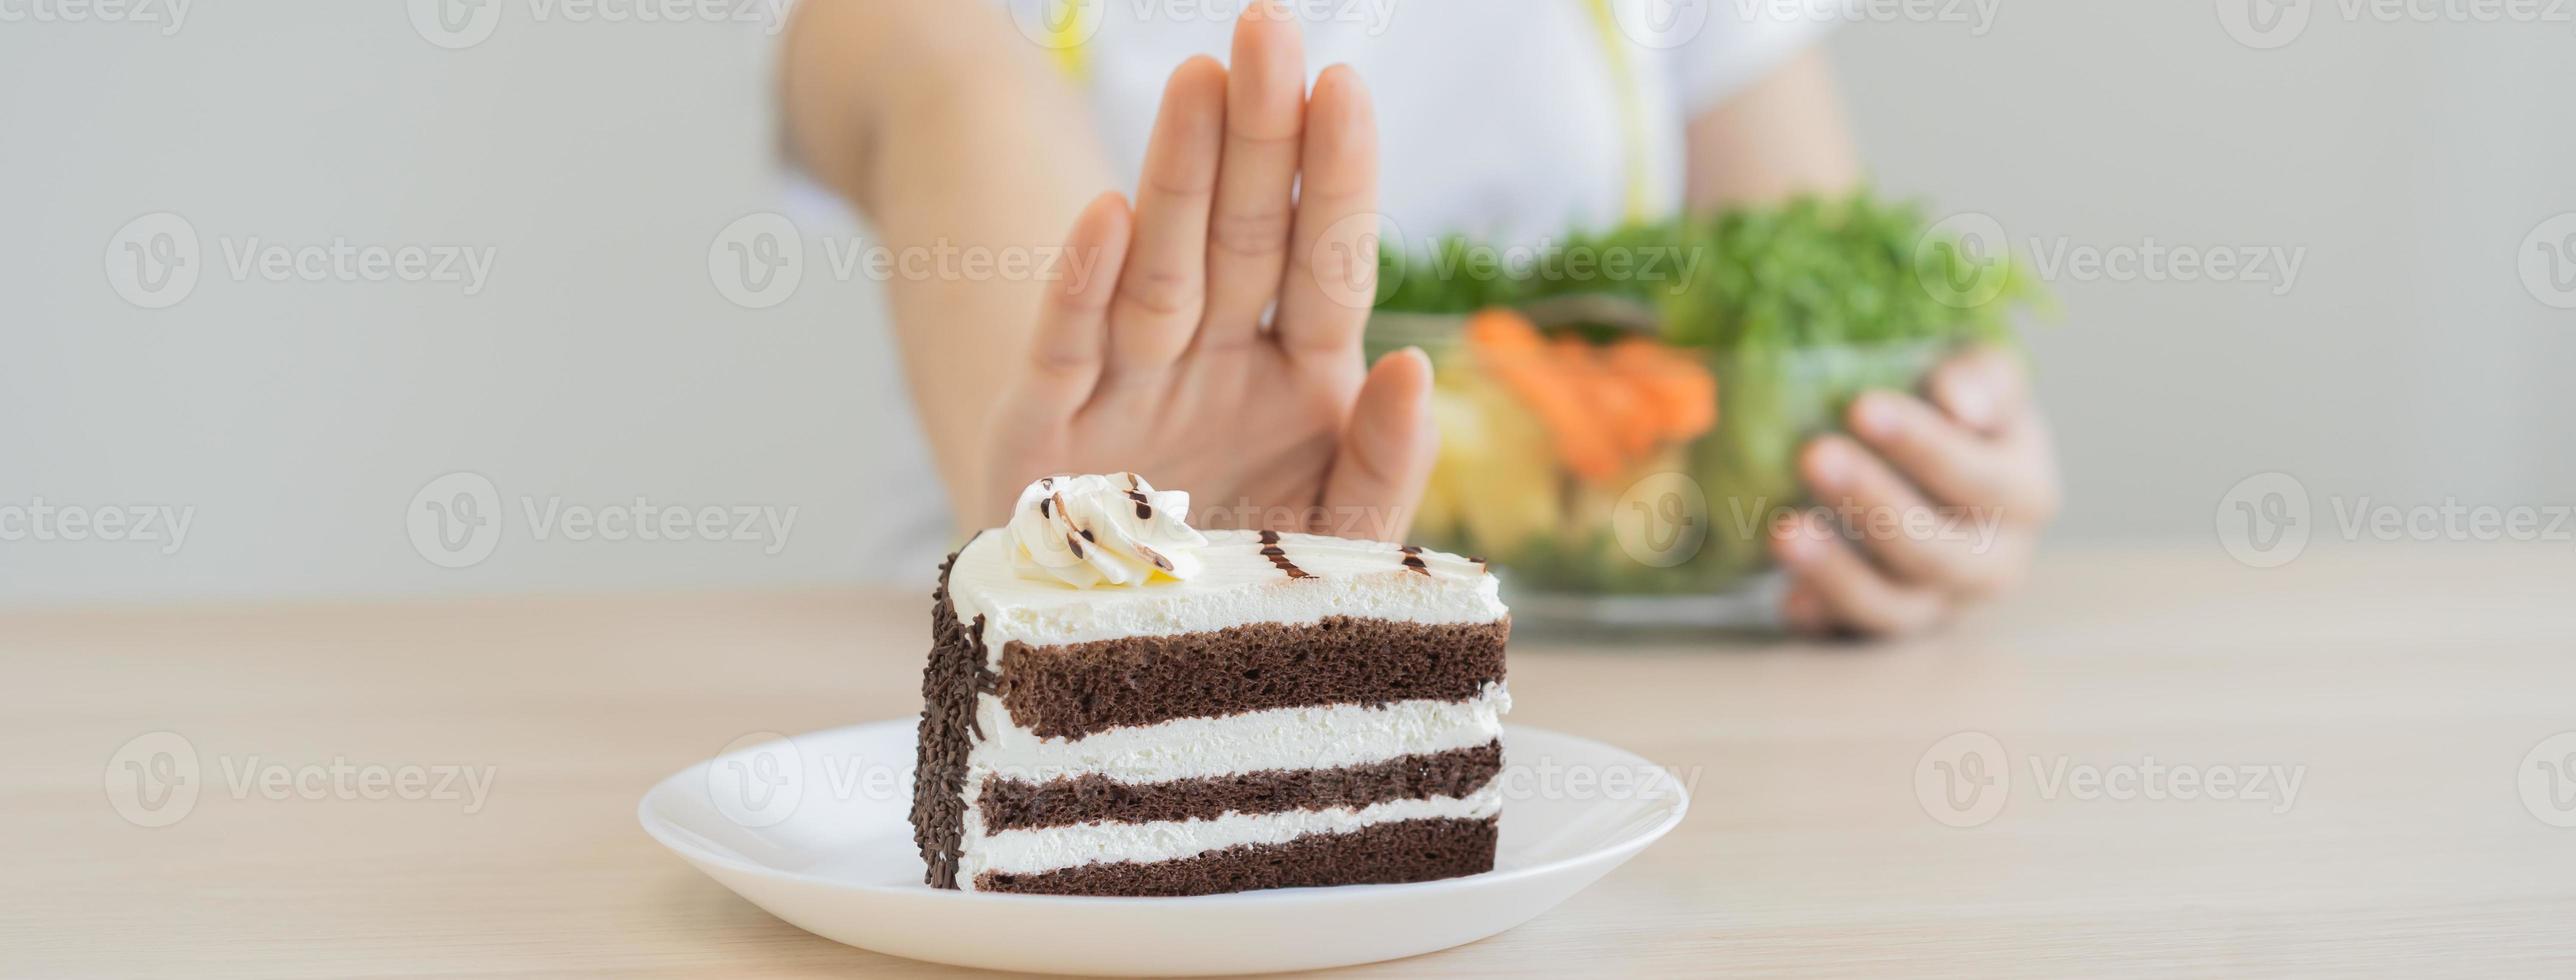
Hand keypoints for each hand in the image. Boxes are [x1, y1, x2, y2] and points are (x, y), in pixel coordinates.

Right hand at [979, 4, 1432, 540]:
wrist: (1104, 646)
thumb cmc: (1233, 588)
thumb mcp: (1336, 544)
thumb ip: (1382, 467)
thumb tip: (1416, 366)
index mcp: (1302, 380)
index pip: (1329, 264)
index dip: (1336, 178)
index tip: (1344, 87)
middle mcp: (1215, 362)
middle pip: (1248, 237)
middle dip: (1261, 133)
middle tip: (1269, 26)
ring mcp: (1128, 385)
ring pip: (1162, 267)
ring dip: (1180, 176)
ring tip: (1201, 80)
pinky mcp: (1044, 431)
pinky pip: (1068, 350)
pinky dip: (1083, 288)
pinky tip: (1106, 216)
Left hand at [1769, 347, 2060, 636]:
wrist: (1931, 466)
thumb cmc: (1953, 410)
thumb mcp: (1981, 376)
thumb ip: (1981, 376)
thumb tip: (1961, 403)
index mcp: (2024, 494)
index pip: (1982, 479)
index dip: (1924, 446)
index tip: (1862, 406)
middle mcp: (1993, 562)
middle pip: (1939, 551)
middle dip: (1874, 504)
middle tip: (1814, 456)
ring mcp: (1938, 604)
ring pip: (1895, 606)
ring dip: (1838, 573)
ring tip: (1785, 533)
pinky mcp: (1886, 627)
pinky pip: (1851, 635)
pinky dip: (1820, 617)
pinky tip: (1788, 598)